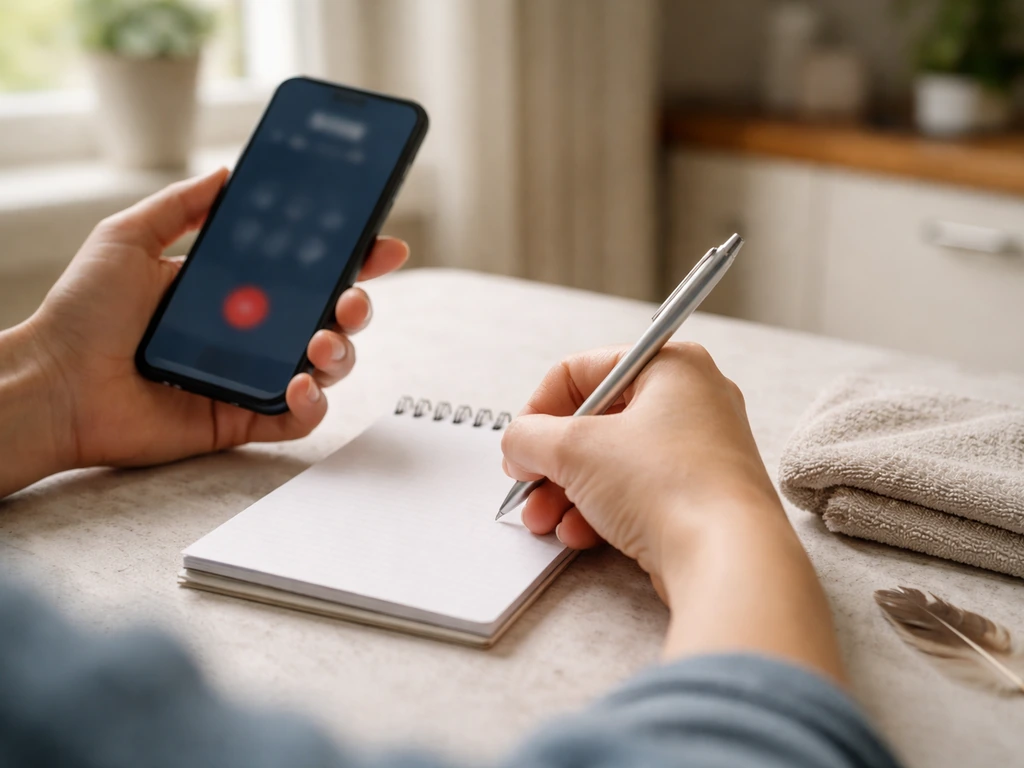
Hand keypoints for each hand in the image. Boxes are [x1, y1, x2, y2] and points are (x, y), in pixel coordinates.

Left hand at [22, 167, 407, 471]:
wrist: (55, 383)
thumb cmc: (82, 313)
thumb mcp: (129, 238)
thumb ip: (183, 205)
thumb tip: (228, 173)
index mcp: (236, 289)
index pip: (306, 271)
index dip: (350, 259)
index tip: (381, 244)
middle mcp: (253, 332)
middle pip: (330, 318)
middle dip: (358, 305)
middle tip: (352, 298)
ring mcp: (252, 376)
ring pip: (326, 366)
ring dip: (341, 352)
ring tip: (319, 342)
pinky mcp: (244, 419)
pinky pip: (300, 417)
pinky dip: (313, 404)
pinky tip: (299, 384)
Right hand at [501, 343, 846, 681]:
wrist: (728, 558)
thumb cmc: (666, 486)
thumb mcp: (574, 449)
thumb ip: (529, 437)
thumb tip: (517, 443)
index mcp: (670, 367)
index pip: (583, 371)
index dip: (540, 407)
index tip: (519, 443)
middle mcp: (691, 402)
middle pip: (595, 423)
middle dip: (551, 462)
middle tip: (526, 487)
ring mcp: (699, 452)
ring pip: (612, 464)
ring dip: (567, 493)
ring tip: (543, 521)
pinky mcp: (700, 497)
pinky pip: (637, 494)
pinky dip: (600, 512)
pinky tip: (578, 536)